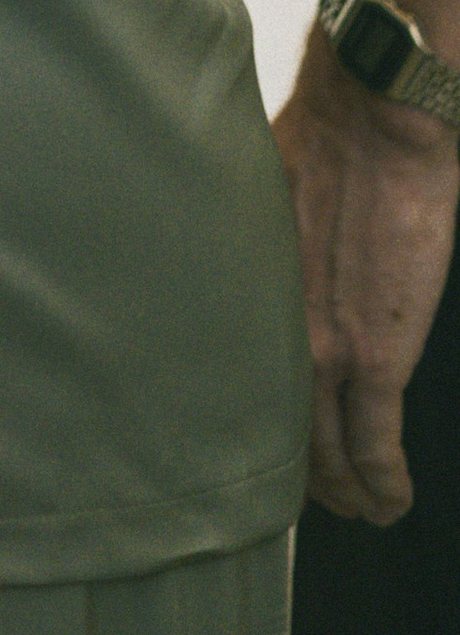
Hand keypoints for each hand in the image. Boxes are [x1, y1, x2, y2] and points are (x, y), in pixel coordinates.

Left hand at [275, 29, 459, 521]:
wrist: (377, 123)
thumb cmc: (324, 141)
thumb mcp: (260, 198)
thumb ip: (260, 244)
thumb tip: (257, 257)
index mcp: (247, 296)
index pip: (241, 384)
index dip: (260, 425)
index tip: (272, 446)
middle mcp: (273, 332)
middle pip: (282, 429)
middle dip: (306, 472)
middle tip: (323, 497)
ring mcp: (325, 349)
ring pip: (329, 450)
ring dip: (349, 489)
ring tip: (366, 511)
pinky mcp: (378, 356)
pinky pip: (377, 443)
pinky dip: (385, 483)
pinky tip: (392, 503)